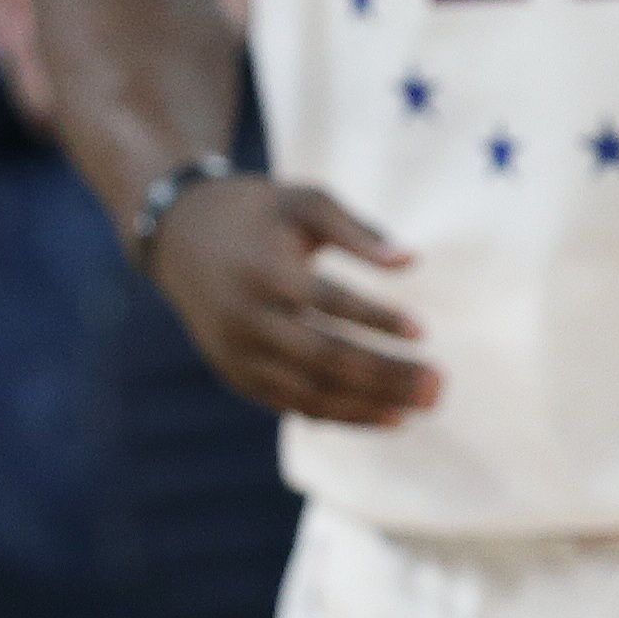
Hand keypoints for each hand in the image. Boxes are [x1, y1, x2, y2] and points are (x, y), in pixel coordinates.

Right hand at [150, 177, 437, 424]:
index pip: (327, 302)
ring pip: (310, 391)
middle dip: (385, 374)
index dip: (375, 318)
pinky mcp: (236, 374)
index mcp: (262, 269)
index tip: (423, 330)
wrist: (179, 236)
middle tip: (439, 384)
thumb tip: (411, 260)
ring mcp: (238, 353)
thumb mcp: (302, 200)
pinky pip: (294, 404)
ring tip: (423, 406)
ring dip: (371, 405)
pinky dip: (341, 415)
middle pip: (323, 357)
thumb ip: (356, 229)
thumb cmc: (257, 212)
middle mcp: (246, 318)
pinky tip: (389, 417)